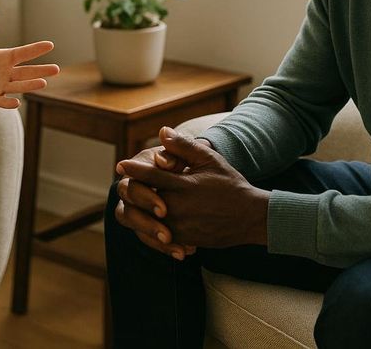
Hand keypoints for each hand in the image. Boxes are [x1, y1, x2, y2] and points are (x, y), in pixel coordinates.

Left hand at [0, 10, 59, 111]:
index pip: (22, 53)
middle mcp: (5, 73)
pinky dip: (9, 102)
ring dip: (30, 85)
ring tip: (43, 83)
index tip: (50, 45)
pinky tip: (17, 102)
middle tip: (56, 69)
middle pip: (26, 71)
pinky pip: (1, 101)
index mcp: (3, 58)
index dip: (35, 49)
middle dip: (41, 70)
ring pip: (18, 86)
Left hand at [117, 127, 268, 248]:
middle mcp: (178, 207)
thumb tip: (163, 131)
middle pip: (143, 199)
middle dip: (132, 190)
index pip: (150, 176)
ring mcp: (179, 226)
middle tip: (122, 182)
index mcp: (183, 185)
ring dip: (138, 209)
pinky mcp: (183, 239)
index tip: (121, 164)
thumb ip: (184, 147)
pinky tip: (148, 220)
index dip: (134, 169)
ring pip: (147, 219)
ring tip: (131, 202)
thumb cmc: (230, 184)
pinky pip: (159, 235)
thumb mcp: (209, 160)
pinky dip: (151, 228)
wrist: (249, 217)